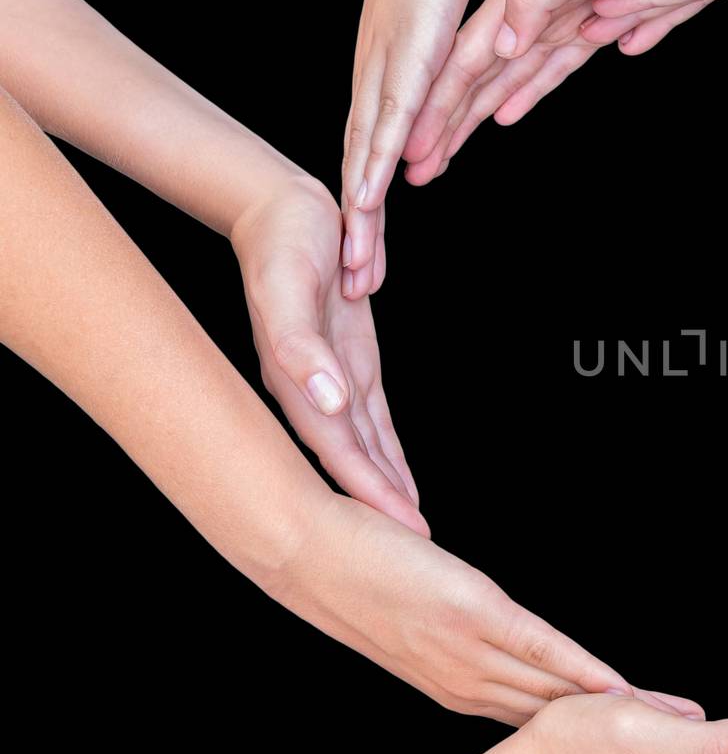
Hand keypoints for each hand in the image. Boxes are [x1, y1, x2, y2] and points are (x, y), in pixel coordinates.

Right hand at [230, 174, 424, 535]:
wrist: (280, 206)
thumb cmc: (283, 239)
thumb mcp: (288, 284)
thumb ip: (301, 345)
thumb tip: (328, 400)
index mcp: (295, 377)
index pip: (339, 449)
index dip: (370, 490)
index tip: (403, 526)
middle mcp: (312, 387)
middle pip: (352, 459)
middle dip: (383, 503)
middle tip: (420, 547)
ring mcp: (330, 378)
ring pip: (363, 446)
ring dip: (386, 485)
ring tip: (412, 526)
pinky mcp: (349, 362)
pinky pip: (372, 420)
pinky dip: (386, 452)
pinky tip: (400, 479)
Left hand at [275, 494, 691, 725]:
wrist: (303, 551)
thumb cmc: (355, 574)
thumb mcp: (412, 619)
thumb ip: (456, 632)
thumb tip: (487, 618)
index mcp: (451, 687)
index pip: (531, 720)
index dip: (585, 735)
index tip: (635, 745)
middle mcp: (463, 684)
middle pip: (554, 722)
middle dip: (616, 736)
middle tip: (680, 745)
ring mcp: (469, 653)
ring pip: (556, 696)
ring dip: (619, 712)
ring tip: (676, 720)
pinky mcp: (474, 615)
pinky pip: (542, 652)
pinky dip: (585, 674)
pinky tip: (623, 689)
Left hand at [340, 0, 495, 297]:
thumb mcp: (441, 50)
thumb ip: (440, 91)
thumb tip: (440, 126)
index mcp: (384, 90)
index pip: (373, 167)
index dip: (369, 220)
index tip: (369, 266)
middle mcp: (373, 89)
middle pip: (360, 177)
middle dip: (359, 237)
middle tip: (356, 289)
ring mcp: (384, 77)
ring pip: (364, 160)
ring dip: (360, 216)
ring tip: (356, 265)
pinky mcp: (401, 63)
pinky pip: (385, 123)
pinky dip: (373, 164)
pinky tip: (367, 198)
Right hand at [397, 0, 727, 185]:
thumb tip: (502, 47)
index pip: (468, 62)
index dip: (439, 107)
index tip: (414, 147)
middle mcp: (534, 11)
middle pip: (479, 79)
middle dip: (446, 124)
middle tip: (418, 167)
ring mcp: (563, 20)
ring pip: (510, 81)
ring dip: (476, 116)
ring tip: (447, 149)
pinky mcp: (596, 27)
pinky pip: (552, 72)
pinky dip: (526, 95)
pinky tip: (506, 113)